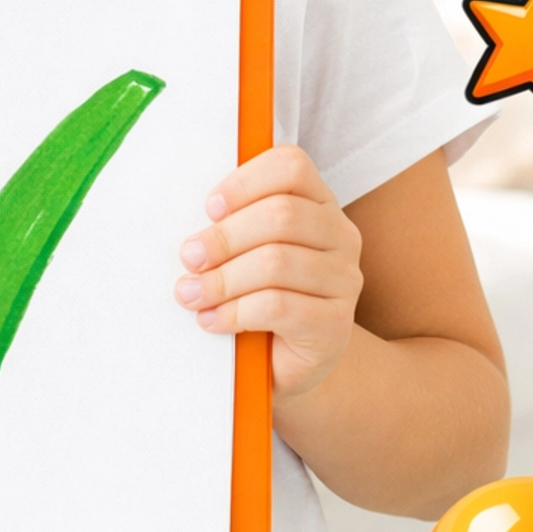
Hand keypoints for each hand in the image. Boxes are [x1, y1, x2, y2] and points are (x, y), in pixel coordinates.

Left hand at [173, 144, 361, 399]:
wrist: (286, 365)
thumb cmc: (258, 298)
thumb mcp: (244, 253)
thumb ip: (229, 227)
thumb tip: (190, 228)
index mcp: (319, 204)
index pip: (291, 166)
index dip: (245, 181)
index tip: (209, 208)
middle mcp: (341, 237)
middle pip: (282, 215)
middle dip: (225, 237)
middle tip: (189, 257)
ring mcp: (343, 281)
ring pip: (277, 262)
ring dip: (223, 279)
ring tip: (191, 294)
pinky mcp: (334, 325)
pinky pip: (278, 307)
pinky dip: (234, 312)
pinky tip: (211, 320)